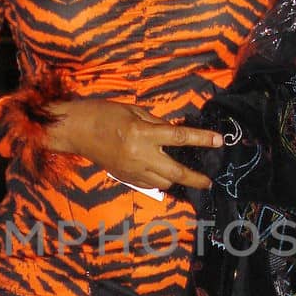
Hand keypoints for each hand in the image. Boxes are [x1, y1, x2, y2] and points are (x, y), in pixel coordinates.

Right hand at [46, 97, 222, 191]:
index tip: (219, 141)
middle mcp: (141, 155)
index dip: (202, 139)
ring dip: (175, 178)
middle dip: (196, 178)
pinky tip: (159, 173)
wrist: (76, 130)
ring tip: (181, 173)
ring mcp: (132, 170)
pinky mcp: (125, 177)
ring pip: (163, 182)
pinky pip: (148, 184)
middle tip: (208, 181)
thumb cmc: (103, 113)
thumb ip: (156, 123)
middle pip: (176, 172)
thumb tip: (174, 132)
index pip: (180, 138)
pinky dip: (158, 180)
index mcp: (143, 133)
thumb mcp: (133, 111)